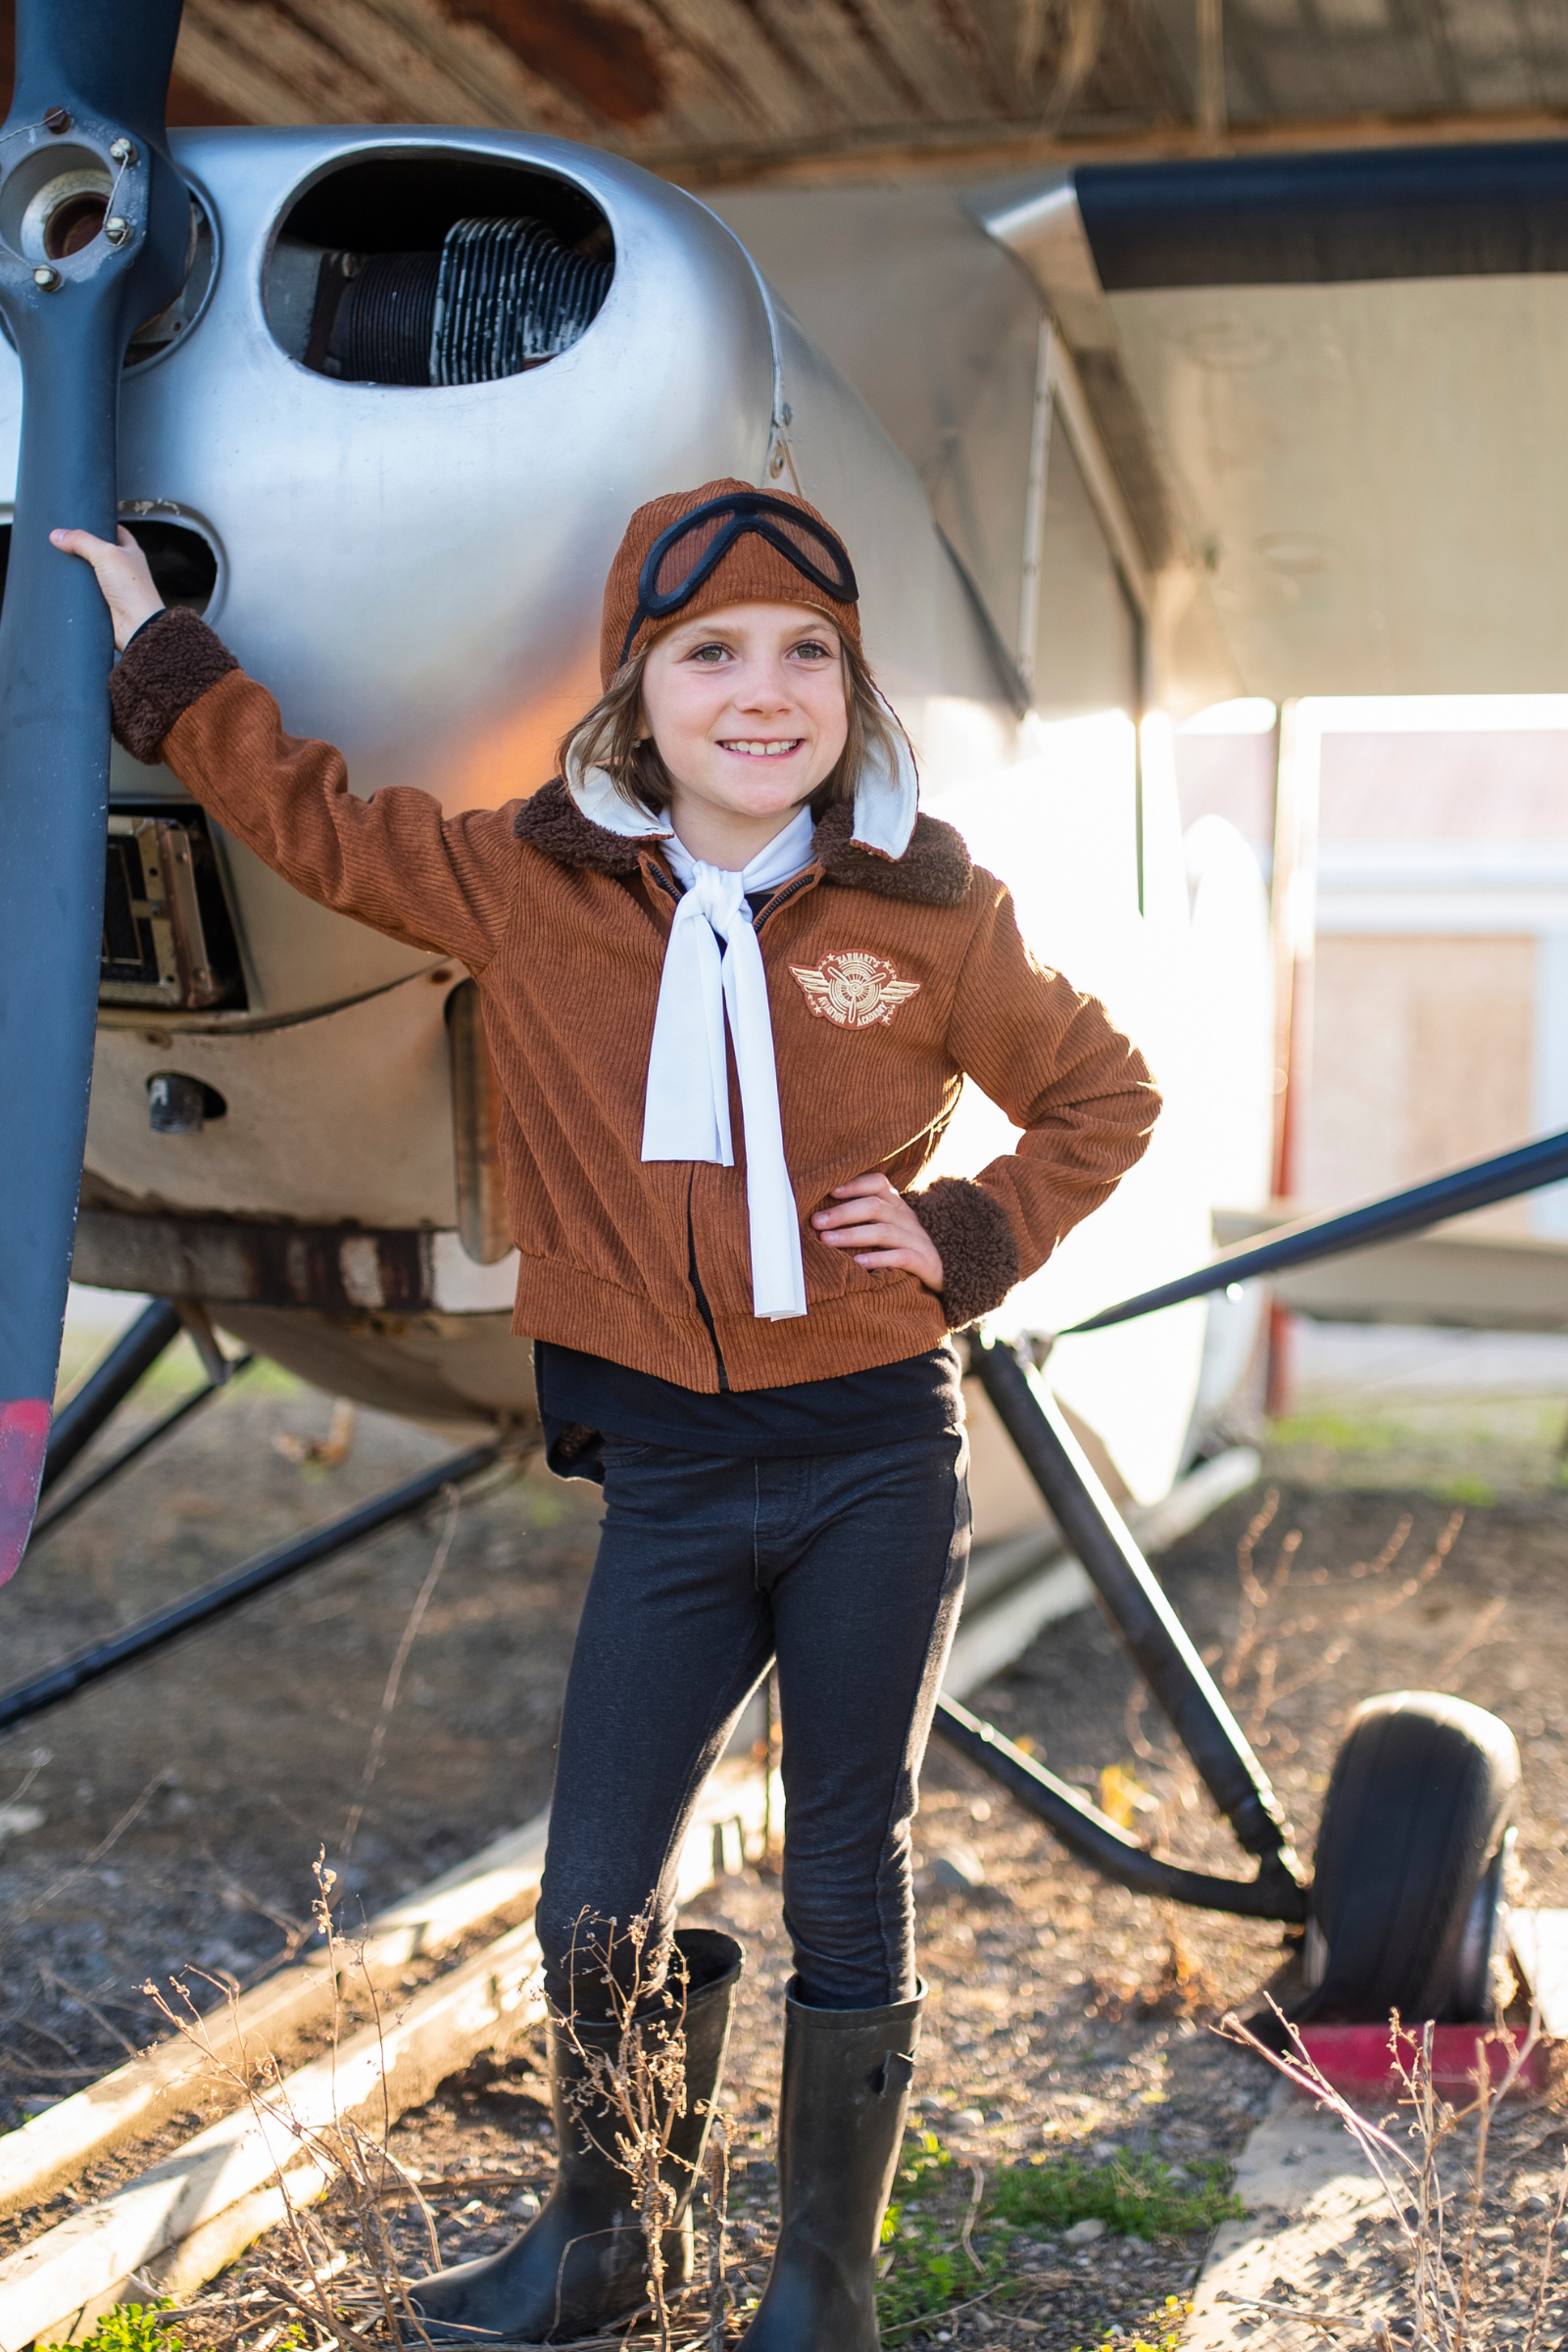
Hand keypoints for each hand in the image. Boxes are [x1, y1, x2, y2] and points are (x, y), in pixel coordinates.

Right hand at [49, 525, 163, 649]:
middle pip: (99, 551)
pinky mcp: (104, 603)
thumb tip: (58, 535)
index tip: (82, 521)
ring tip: (58, 561)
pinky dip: (76, 588)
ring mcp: (114, 587)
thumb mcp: (107, 554)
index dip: (100, 525)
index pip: (116, 531)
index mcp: (131, 552)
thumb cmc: (133, 591)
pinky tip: (63, 583)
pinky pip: (86, 592)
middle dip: (83, 547)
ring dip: (77, 570)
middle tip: (63, 541)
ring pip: (91, 572)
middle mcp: (123, 568)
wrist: (136, 626)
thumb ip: (82, 541)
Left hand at [811, 1172, 944, 1292]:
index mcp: (896, 1205)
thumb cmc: (902, 1249)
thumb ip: (862, 1218)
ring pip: (883, 1232)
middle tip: (816, 1222)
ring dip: (852, 1235)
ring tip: (827, 1240)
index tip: (829, 1191)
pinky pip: (901, 1257)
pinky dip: (878, 1259)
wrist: (943, 1274)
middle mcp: (906, 1218)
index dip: (854, 1185)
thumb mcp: (886, 1227)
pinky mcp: (925, 1262)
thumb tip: (819, 1215)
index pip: (878, 1183)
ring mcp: (917, 1239)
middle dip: (842, 1213)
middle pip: (874, 1206)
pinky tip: (858, 1263)